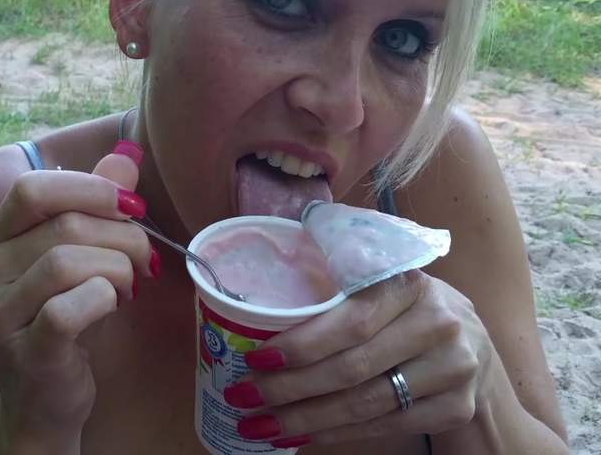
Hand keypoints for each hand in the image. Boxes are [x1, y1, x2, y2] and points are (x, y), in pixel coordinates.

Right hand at [0, 143, 157, 451]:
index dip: (91, 188)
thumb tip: (126, 155)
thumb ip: (95, 205)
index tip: (132, 206)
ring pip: (67, 262)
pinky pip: (70, 307)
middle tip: (145, 258)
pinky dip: (104, 298)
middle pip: (64, 225)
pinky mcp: (22, 352)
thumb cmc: (63, 320)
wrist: (42, 401)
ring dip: (118, 268)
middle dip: (123, 236)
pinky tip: (112, 305)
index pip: (33, 188)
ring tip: (128, 285)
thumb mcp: (78, 256)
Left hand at [224, 270, 494, 447]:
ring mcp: (453, 368)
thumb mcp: (382, 288)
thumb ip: (339, 291)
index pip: (350, 320)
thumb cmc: (405, 311)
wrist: (475, 346)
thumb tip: (255, 316)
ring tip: (260, 426)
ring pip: (365, 403)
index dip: (301, 344)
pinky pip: (385, 427)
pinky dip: (336, 435)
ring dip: (305, 419)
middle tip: (243, 398)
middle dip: (289, 389)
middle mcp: (438, 322)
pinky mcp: (456, 407)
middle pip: (352, 367)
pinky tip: (301, 435)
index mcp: (408, 282)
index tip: (255, 359)